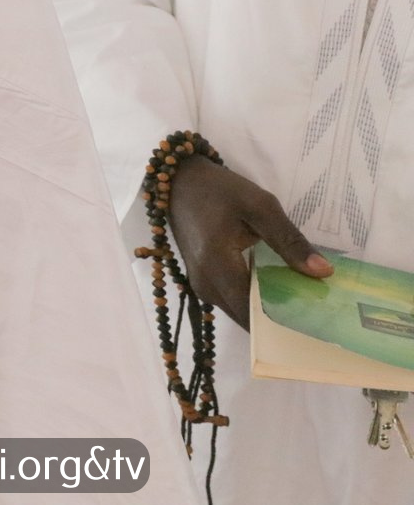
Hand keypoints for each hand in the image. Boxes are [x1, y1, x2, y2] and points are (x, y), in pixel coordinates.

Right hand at [168, 154, 332, 327]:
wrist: (180, 182)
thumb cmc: (219, 190)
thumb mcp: (260, 206)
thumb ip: (290, 240)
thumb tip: (324, 272)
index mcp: (217, 266)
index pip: (254, 311)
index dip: (285, 321)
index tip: (317, 322)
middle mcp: (205, 284)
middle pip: (248, 318)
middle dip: (280, 318)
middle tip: (316, 311)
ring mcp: (200, 285)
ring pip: (240, 312)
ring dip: (268, 310)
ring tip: (300, 300)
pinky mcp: (201, 281)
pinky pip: (232, 301)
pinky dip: (254, 300)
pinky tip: (275, 288)